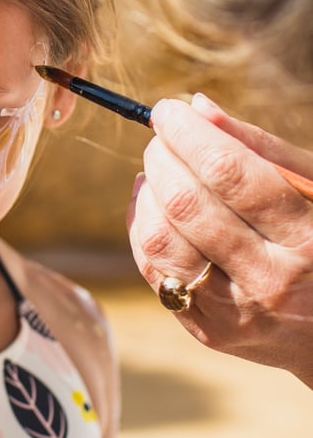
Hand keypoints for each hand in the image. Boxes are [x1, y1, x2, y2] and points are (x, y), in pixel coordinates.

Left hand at [127, 93, 312, 387]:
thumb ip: (261, 147)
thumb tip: (197, 107)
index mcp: (308, 238)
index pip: (229, 173)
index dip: (188, 134)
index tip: (168, 110)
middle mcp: (270, 280)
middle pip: (186, 204)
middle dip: (161, 157)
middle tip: (161, 137)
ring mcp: (235, 313)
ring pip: (159, 239)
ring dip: (147, 191)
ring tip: (158, 170)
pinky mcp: (207, 330)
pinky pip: (153, 269)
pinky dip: (142, 226)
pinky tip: (153, 204)